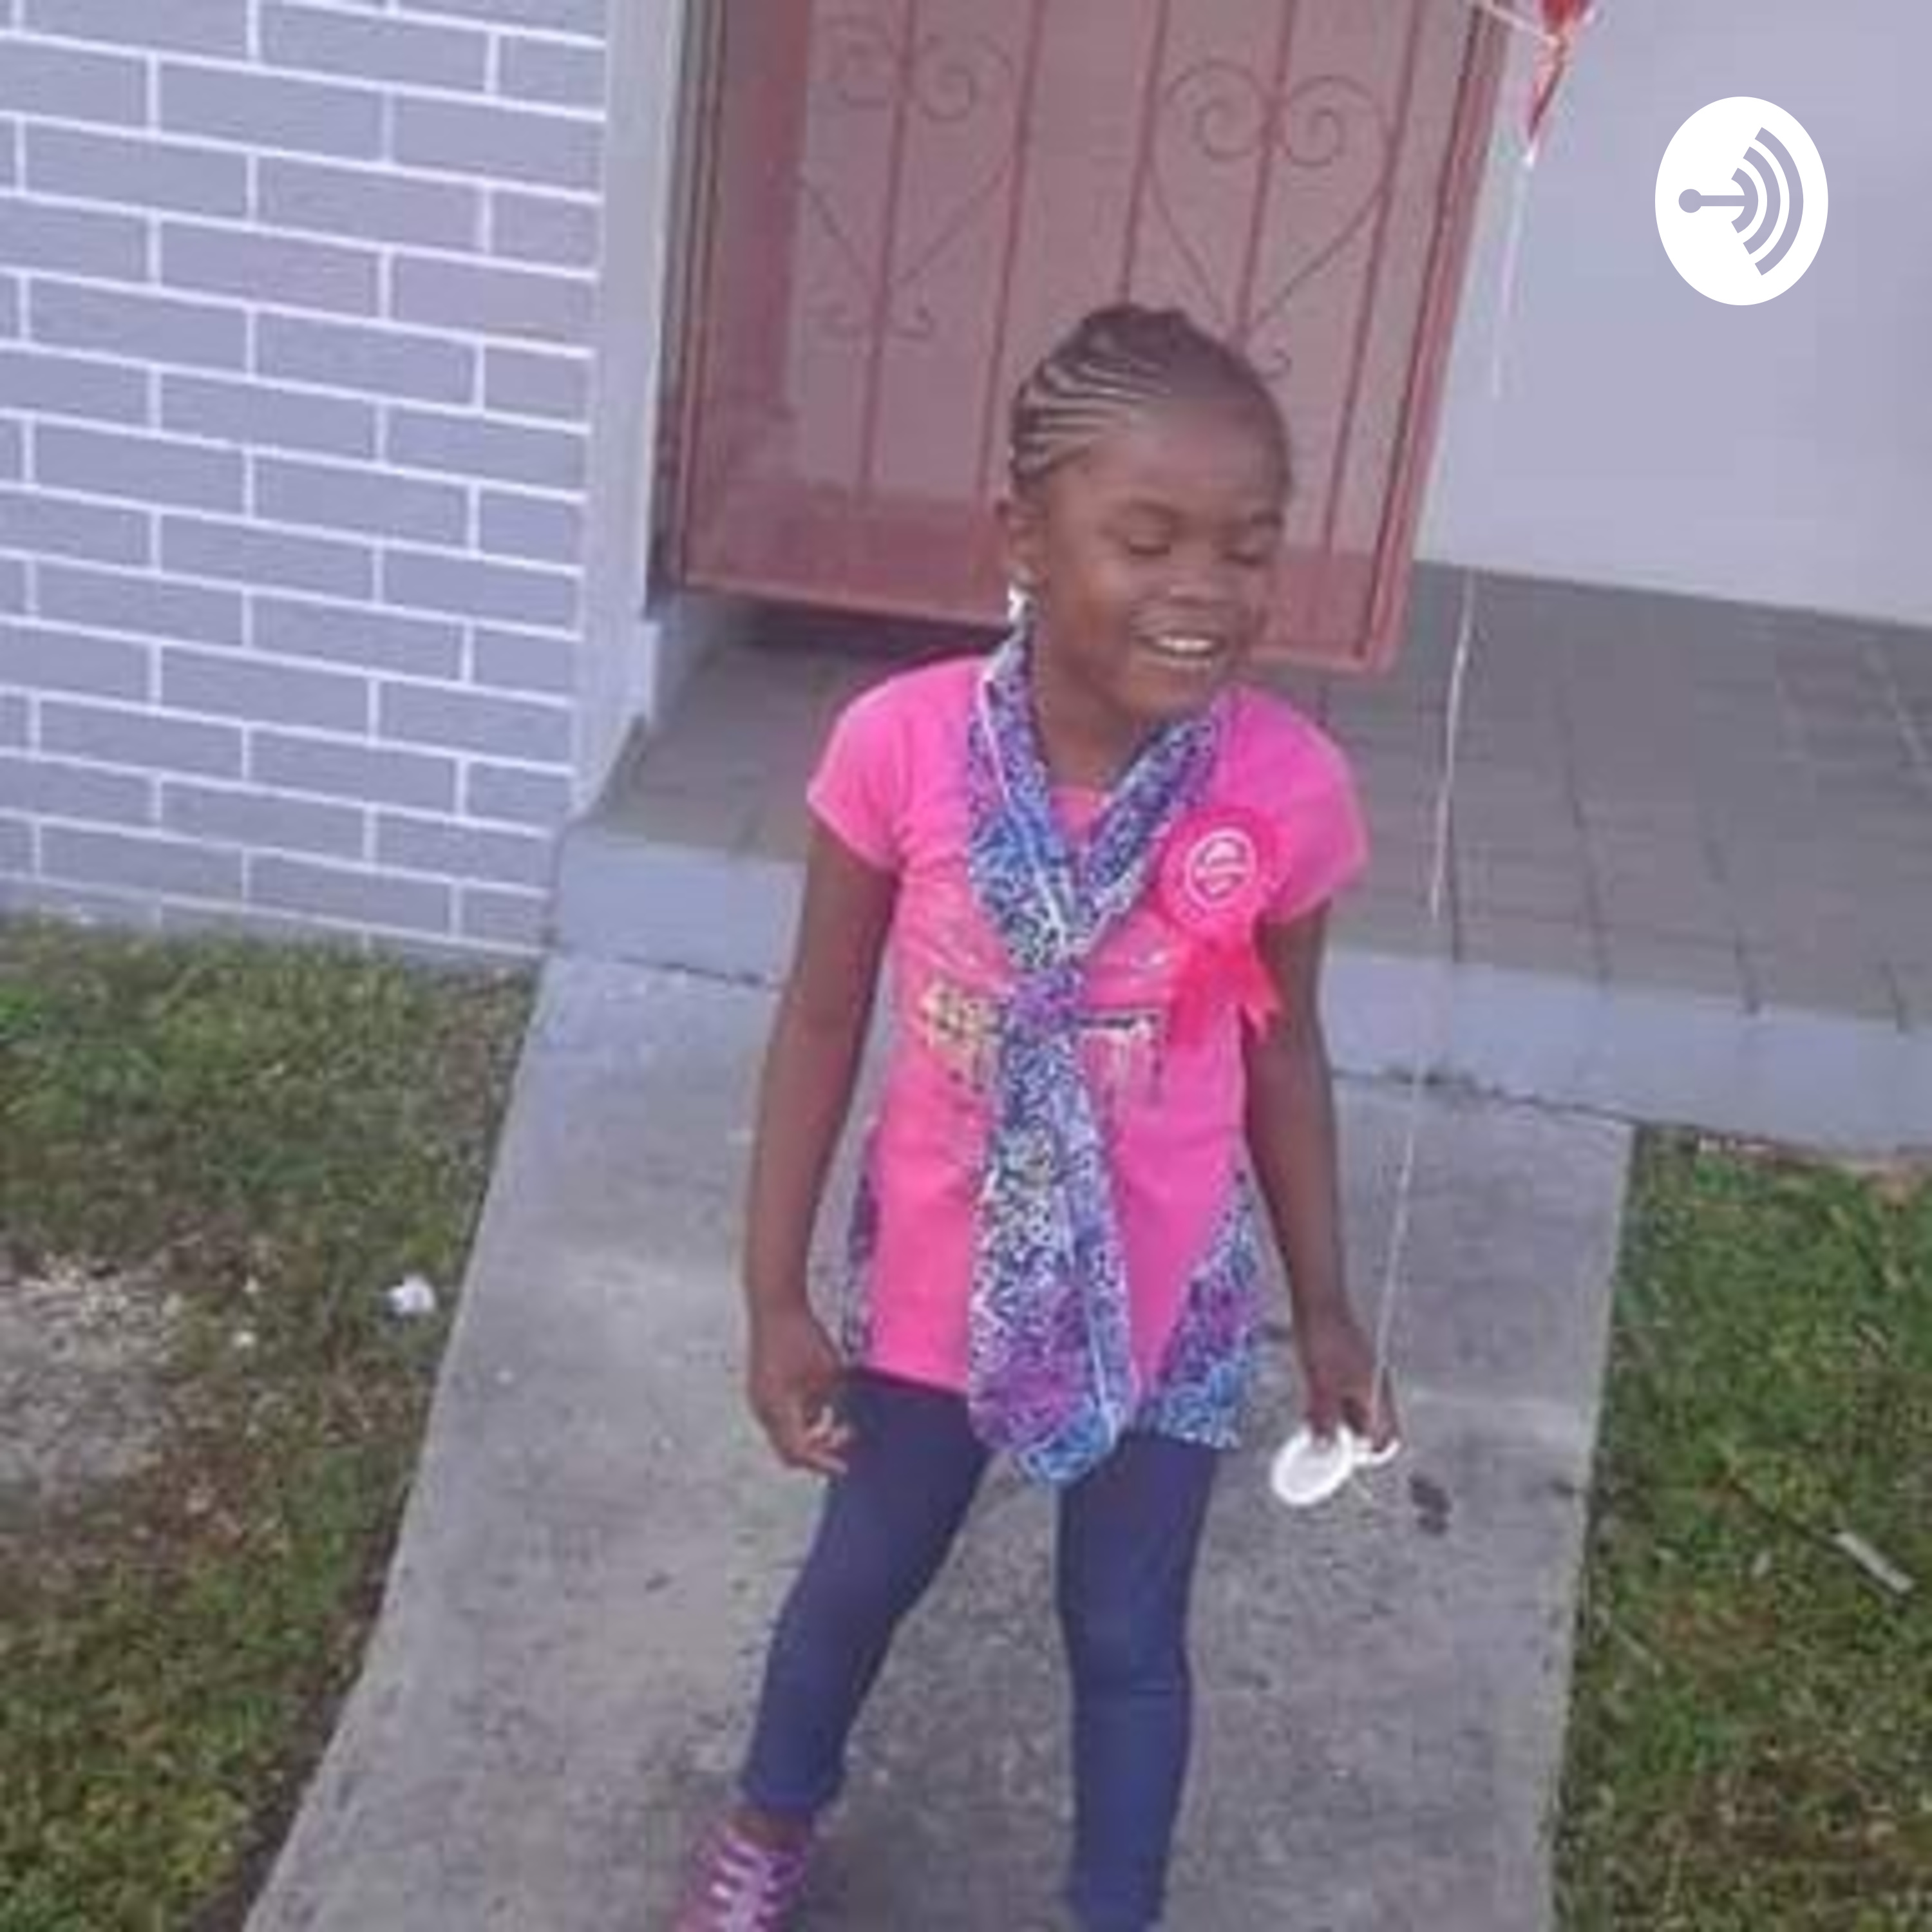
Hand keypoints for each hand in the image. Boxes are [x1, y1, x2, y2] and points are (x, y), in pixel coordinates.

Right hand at [747, 1304, 851, 1475]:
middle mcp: (763, 1409)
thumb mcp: (830, 1373)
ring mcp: (757, 1399)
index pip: (800, 1451)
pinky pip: (779, 1417)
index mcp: (779, 1408)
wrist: (774, 1305)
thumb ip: (833, 1403)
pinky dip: (800, 1419)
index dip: (823, 1462)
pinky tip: (820, 1404)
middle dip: (817, 1450)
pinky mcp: (759, 1388)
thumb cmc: (802, 1335)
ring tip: (837, 1419)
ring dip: (809, 1434)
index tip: (844, 1467)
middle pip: (788, 1449)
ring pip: (783, 1433)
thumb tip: (836, 1421)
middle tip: (845, 1438)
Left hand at [1294, 1304, 1397, 1448]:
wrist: (1319, 1300)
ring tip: (1311, 1418)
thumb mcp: (1319, 1383)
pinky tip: (1312, 1398)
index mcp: (1376, 1395)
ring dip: (1337, 1422)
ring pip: (1356, 1412)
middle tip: (1320, 1439)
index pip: (1385, 1439)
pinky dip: (1332, 1404)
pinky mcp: (1352, 1366)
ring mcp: (1365, 1376)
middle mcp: (1376, 1387)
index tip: (1338, 1456)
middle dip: (1347, 1439)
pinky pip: (1347, 1395)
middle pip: (1371, 1428)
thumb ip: (1324, 1418)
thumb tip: (1325, 1450)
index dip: (1364, 1454)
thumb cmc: (1322, 1339)